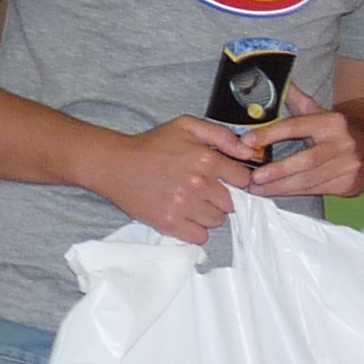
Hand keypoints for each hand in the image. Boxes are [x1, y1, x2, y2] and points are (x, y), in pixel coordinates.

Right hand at [90, 114, 259, 240]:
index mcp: (207, 160)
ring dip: (209, 214)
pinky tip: (185, 216)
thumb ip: (222, 135)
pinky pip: (200, 237)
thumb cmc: (152, 144)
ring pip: (218, 221)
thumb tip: (248, 152)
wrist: (115, 164)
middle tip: (203, 191)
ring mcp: (184, 206)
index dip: (236, 180)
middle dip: (221, 198)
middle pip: (232, 203)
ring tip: (191, 202)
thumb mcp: (187, 126)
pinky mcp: (170, 223)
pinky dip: (196, 230)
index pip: (243, 180)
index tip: (225, 180)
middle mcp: (199, 184)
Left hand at [244, 84, 363, 198]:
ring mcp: (349, 166)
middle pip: (306, 160)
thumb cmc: (335, 129)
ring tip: (258, 189)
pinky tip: (276, 192)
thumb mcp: (318, 111)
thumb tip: (273, 81)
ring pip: (310, 180)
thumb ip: (295, 99)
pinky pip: (317, 190)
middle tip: (253, 178)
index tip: (247, 141)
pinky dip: (293, 193)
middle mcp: (344, 144)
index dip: (270, 134)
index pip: (297, 127)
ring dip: (281, 187)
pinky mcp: (350, 184)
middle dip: (278, 171)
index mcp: (333, 122)